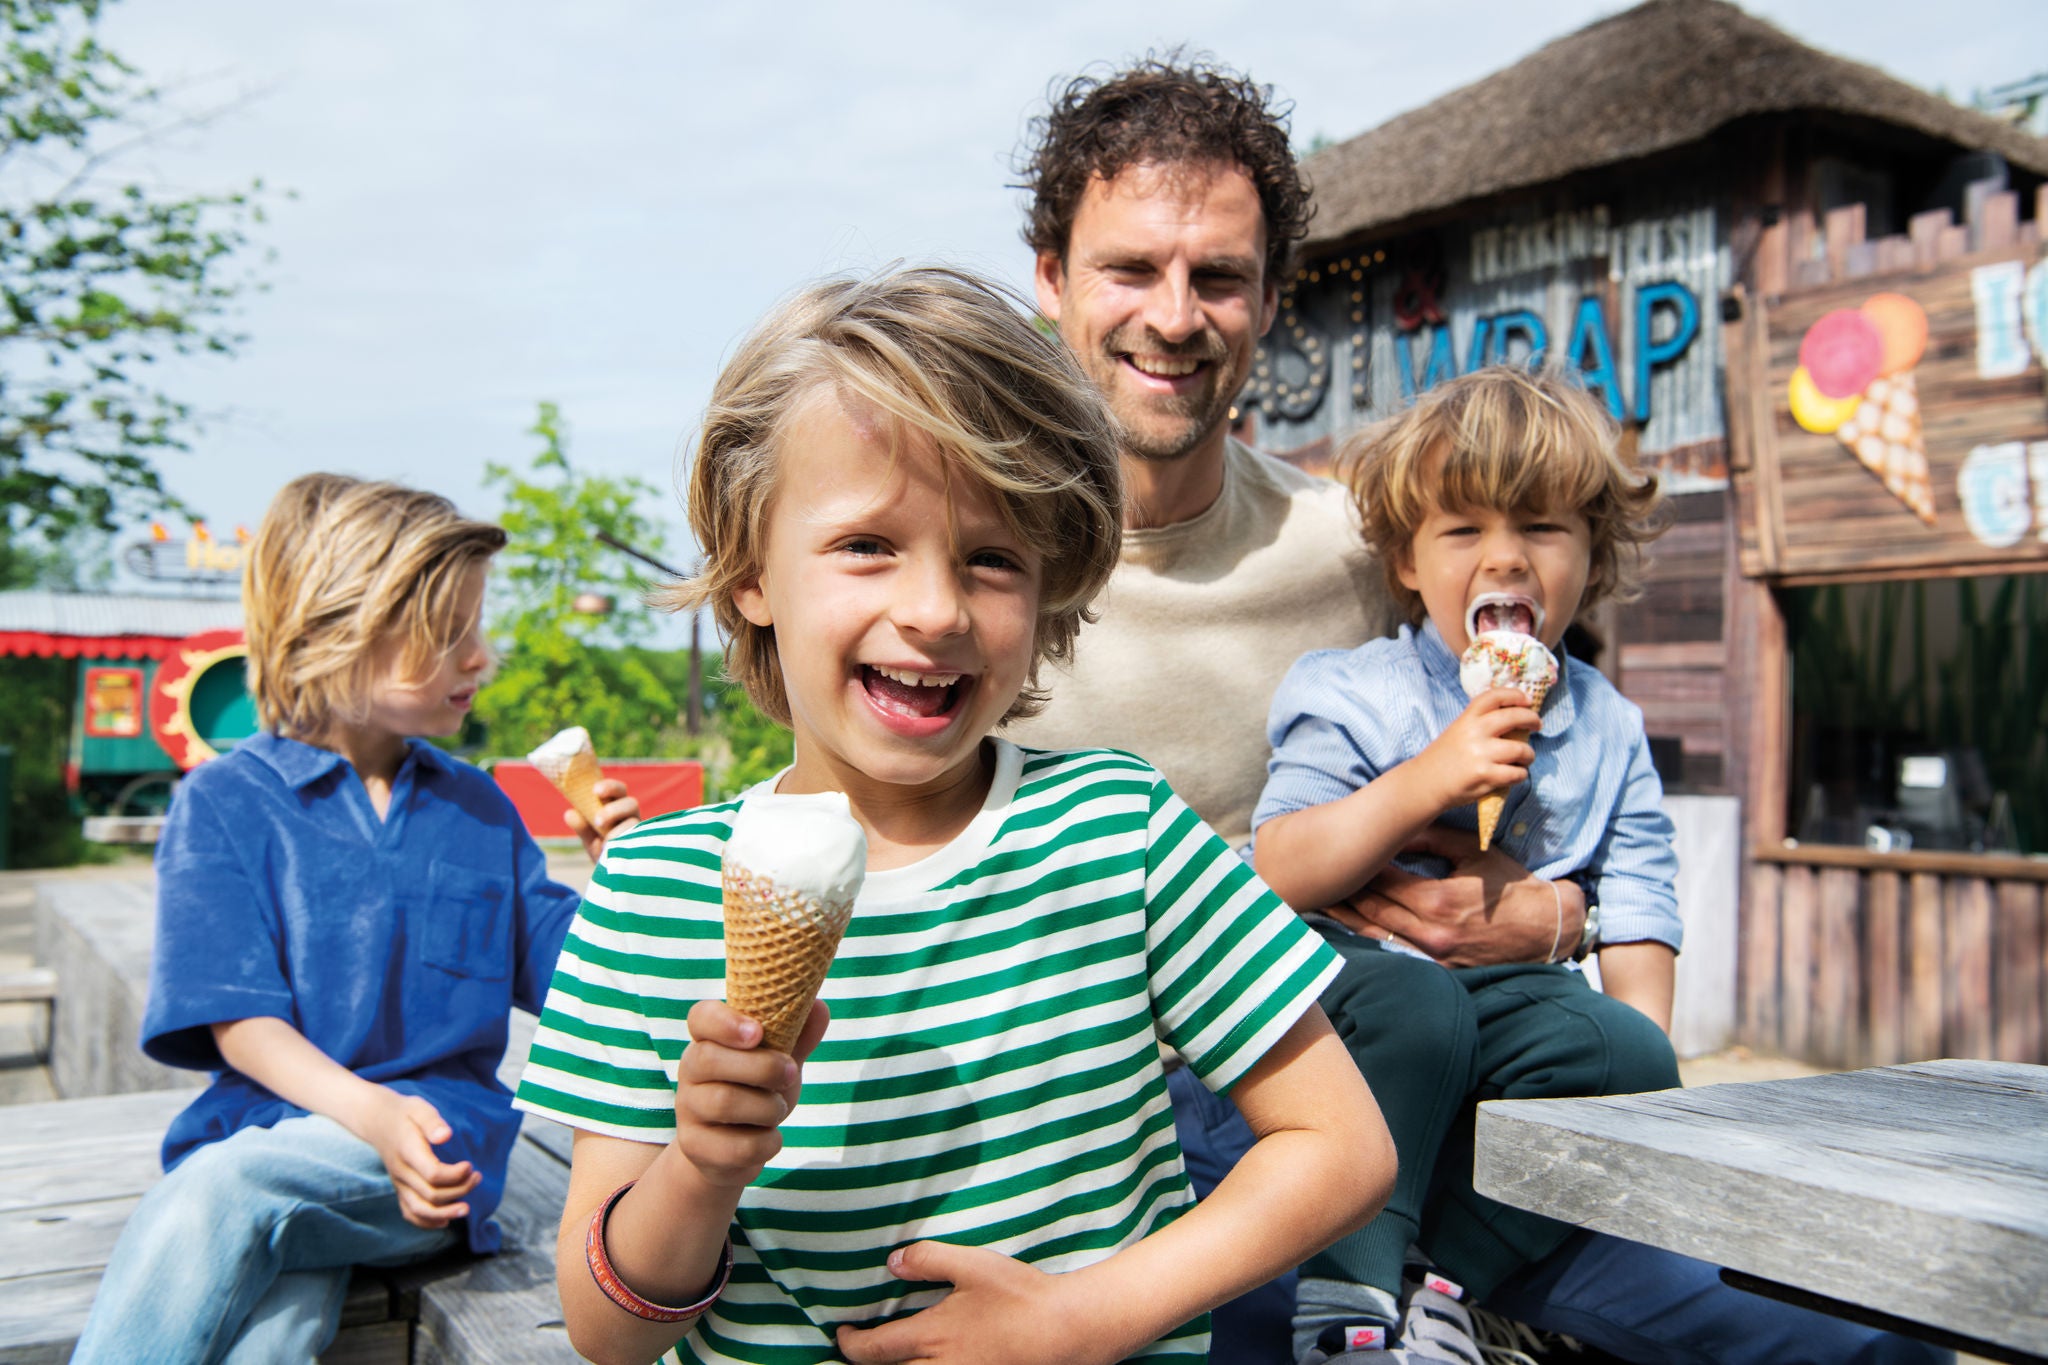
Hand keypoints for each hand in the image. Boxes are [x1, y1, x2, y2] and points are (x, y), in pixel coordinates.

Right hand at [357, 1088, 480, 1228]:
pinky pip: (410, 1213)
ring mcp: (399, 1183)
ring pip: (419, 1210)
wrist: (377, 1121)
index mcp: (408, 1151)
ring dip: (445, 1213)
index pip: (432, 1173)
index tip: (470, 1166)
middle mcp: (401, 1172)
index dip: (455, 1175)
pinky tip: (445, 1220)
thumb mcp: (419, 1108)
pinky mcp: (400, 1189)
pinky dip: (427, 1222)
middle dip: (459, 1190)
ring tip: (466, 1208)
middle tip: (477, 1177)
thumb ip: (432, 1122)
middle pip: (430, 1194)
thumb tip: (446, 1136)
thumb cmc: (405, 1113)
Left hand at [565, 778, 639, 860]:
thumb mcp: (589, 839)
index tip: (595, 791)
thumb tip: (569, 813)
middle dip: (614, 809)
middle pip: (630, 803)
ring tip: (605, 841)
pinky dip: (624, 844)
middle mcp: (632, 817)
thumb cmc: (602, 851)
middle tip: (597, 820)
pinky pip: (639, 841)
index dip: (609, 787)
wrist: (615, 876)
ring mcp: (639, 831)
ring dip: (618, 829)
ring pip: (634, 822)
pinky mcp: (643, 846)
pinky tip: (612, 851)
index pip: (618, 790)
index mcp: (618, 807)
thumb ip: (582, 826)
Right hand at [672, 998, 827, 1188]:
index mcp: (709, 1040)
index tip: (758, 1032)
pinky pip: (736, 1146)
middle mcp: (691, 1072)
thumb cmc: (757, 1092)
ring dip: (768, 1107)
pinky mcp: (695, 1147)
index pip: (701, 1017)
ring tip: (779, 1108)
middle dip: (762, 1066)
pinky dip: (766, 1142)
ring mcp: (688, 1111)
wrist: (731, 1151)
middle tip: (790, 1073)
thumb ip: (798, 1034)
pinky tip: (770, 1137)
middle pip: (710, 1059)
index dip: (726, 1022)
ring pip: (724, 1103)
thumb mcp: (779, 1060)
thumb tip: (819, 1006)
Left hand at [837, 1241, 1109, 1364]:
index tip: (842, 1333)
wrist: (1067, 1332)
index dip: (849, 1344)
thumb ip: (929, 1259)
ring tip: (884, 1360)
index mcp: (931, 1337)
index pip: (872, 1351)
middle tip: (852, 1353)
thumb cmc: (1020, 1296)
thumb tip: (892, 1262)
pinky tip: (923, 1362)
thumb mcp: (973, 1266)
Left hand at [1337, 825, 1584, 967]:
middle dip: (1343, 895)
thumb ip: (1432, 839)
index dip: (1357, 870)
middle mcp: (1431, 932)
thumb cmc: (1511, 887)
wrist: (1546, 931)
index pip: (1383, 883)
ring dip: (1348, 920)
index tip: (1337, 856)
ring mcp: (1433, 955)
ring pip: (1377, 936)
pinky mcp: (1439, 969)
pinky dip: (1372, 939)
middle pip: (1372, 911)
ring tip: (1322, 905)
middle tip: (1316, 880)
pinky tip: (1353, 928)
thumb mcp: (1473, 853)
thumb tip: (1398, 827)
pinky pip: (1396, 953)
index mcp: (1437, 900)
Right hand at [1408, 689, 1540, 809]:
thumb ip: (1480, 724)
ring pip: (1521, 749)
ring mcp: (1480, 754)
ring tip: (1525, 758)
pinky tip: (1515, 774)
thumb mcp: (1457, 732)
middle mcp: (1474, 732)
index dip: (1514, 695)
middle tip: (1537, 725)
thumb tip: (1515, 718)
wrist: (1425, 784)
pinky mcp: (1485, 776)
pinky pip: (1517, 773)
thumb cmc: (1444, 758)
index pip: (1494, 697)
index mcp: (1466, 719)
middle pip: (1514, 717)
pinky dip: (1521, 774)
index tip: (1526, 700)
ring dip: (1529, 754)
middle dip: (1532, 719)